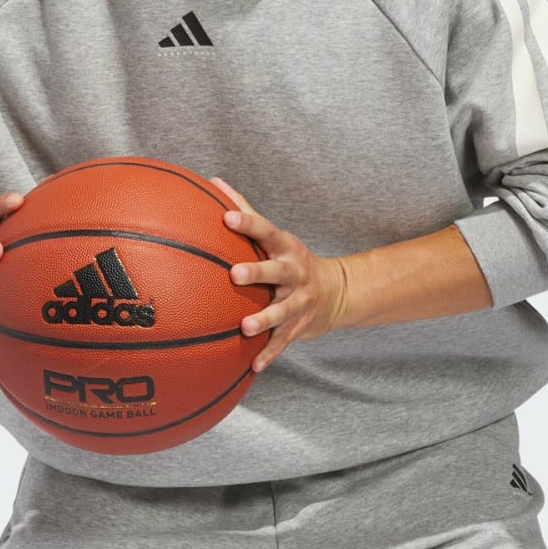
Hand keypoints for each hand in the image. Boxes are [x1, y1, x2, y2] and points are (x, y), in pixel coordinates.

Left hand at [210, 177, 349, 371]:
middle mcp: (294, 274)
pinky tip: (253, 367)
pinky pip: (283, 342)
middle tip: (234, 274)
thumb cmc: (289, 258)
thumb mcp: (274, 236)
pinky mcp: (299, 327)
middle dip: (257, 272)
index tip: (228, 218)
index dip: (248, 224)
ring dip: (264, 320)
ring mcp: (298, 302)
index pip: (266, 231)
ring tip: (245, 327)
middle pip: (276, 272)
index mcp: (284, 249)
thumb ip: (244, 208)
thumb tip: (212, 181)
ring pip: (281, 312)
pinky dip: (270, 354)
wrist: (335, 292)